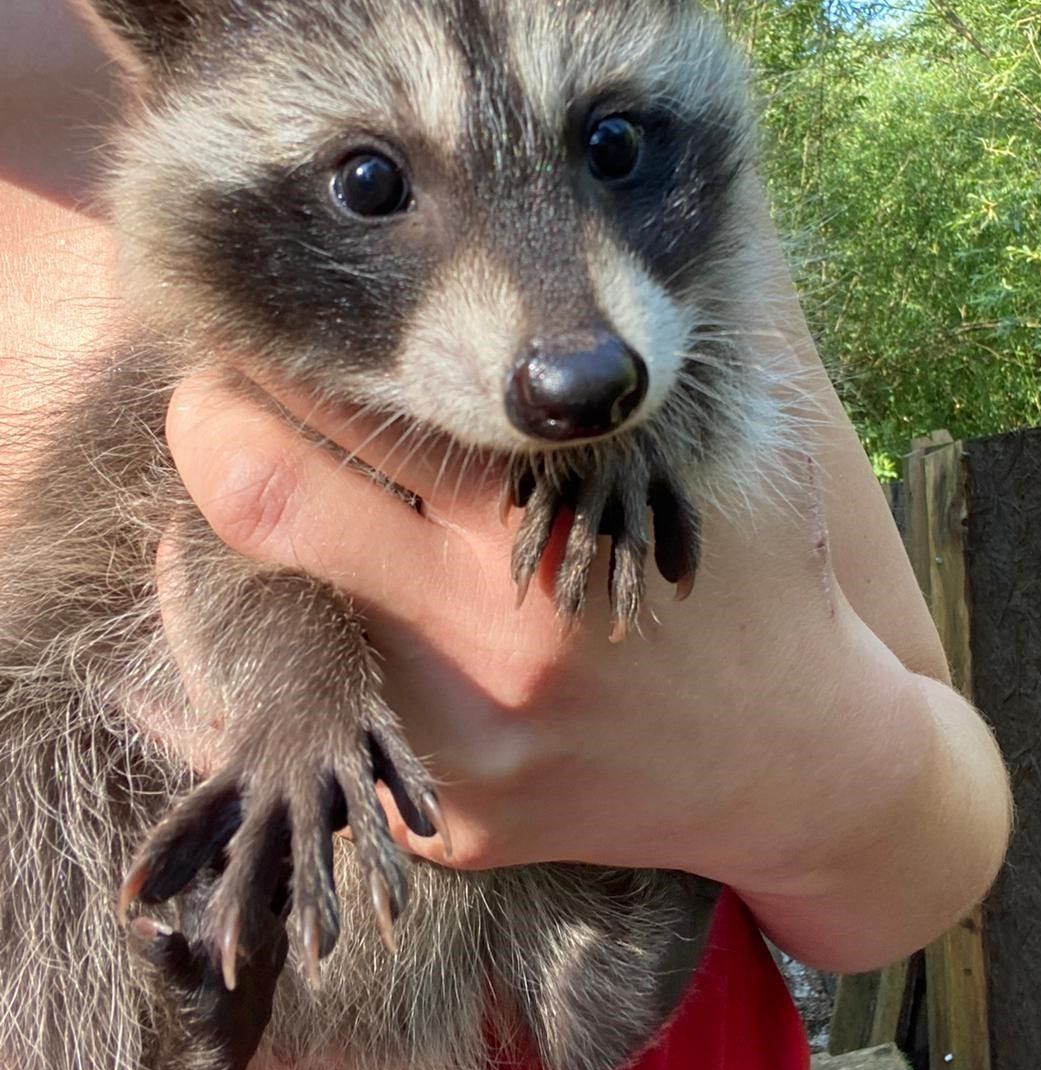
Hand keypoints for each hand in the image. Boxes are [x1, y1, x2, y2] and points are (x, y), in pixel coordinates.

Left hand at [161, 345, 927, 913]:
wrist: (798, 765)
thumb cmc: (754, 574)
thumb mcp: (717, 437)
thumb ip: (619, 353)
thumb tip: (520, 242)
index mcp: (541, 532)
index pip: (336, 416)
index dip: (266, 357)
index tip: (261, 328)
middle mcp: (478, 649)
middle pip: (261, 511)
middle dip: (213, 431)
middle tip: (221, 402)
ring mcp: (450, 755)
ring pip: (279, 625)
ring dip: (267, 550)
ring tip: (309, 509)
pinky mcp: (445, 828)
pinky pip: (341, 725)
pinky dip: (331, 659)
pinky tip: (379, 631)